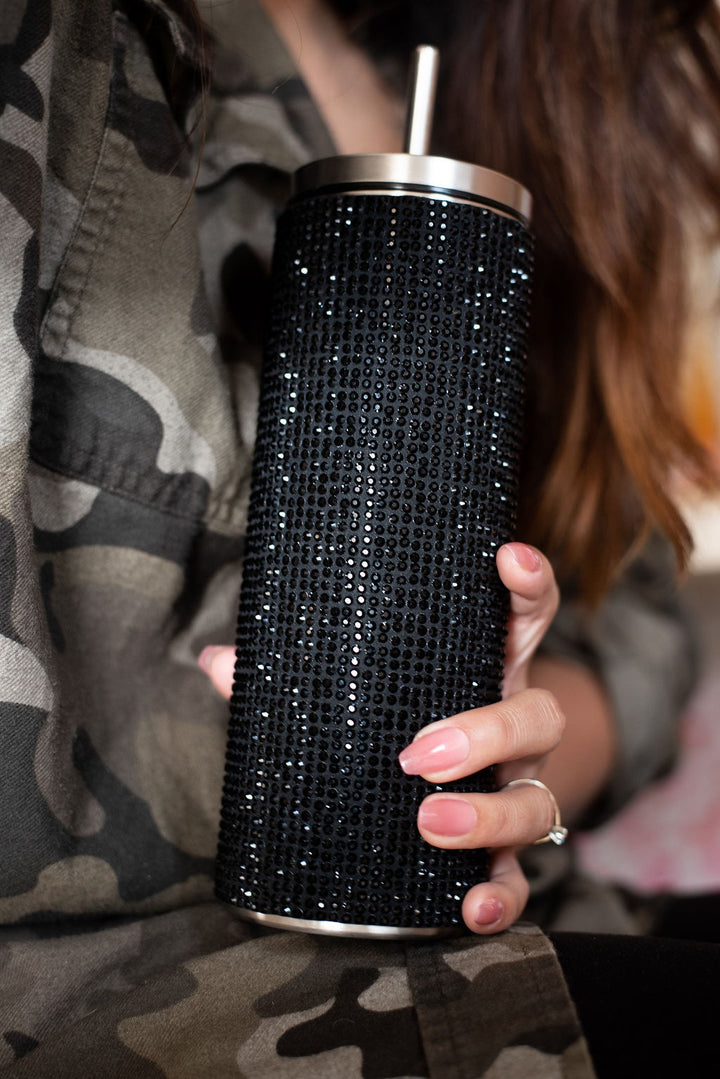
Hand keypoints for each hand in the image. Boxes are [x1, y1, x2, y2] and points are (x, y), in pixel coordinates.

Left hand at [199, 541, 563, 935]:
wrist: (432, 785)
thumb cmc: (391, 720)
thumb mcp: (354, 691)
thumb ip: (290, 676)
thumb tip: (218, 660)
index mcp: (480, 670)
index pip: (523, 616)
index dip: (526, 583)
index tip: (505, 558)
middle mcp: (510, 726)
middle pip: (536, 715)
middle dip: (487, 732)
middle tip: (419, 755)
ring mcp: (514, 790)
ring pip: (535, 799)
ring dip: (489, 815)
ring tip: (430, 823)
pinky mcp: (504, 851)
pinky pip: (520, 877)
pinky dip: (502, 897)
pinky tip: (471, 909)